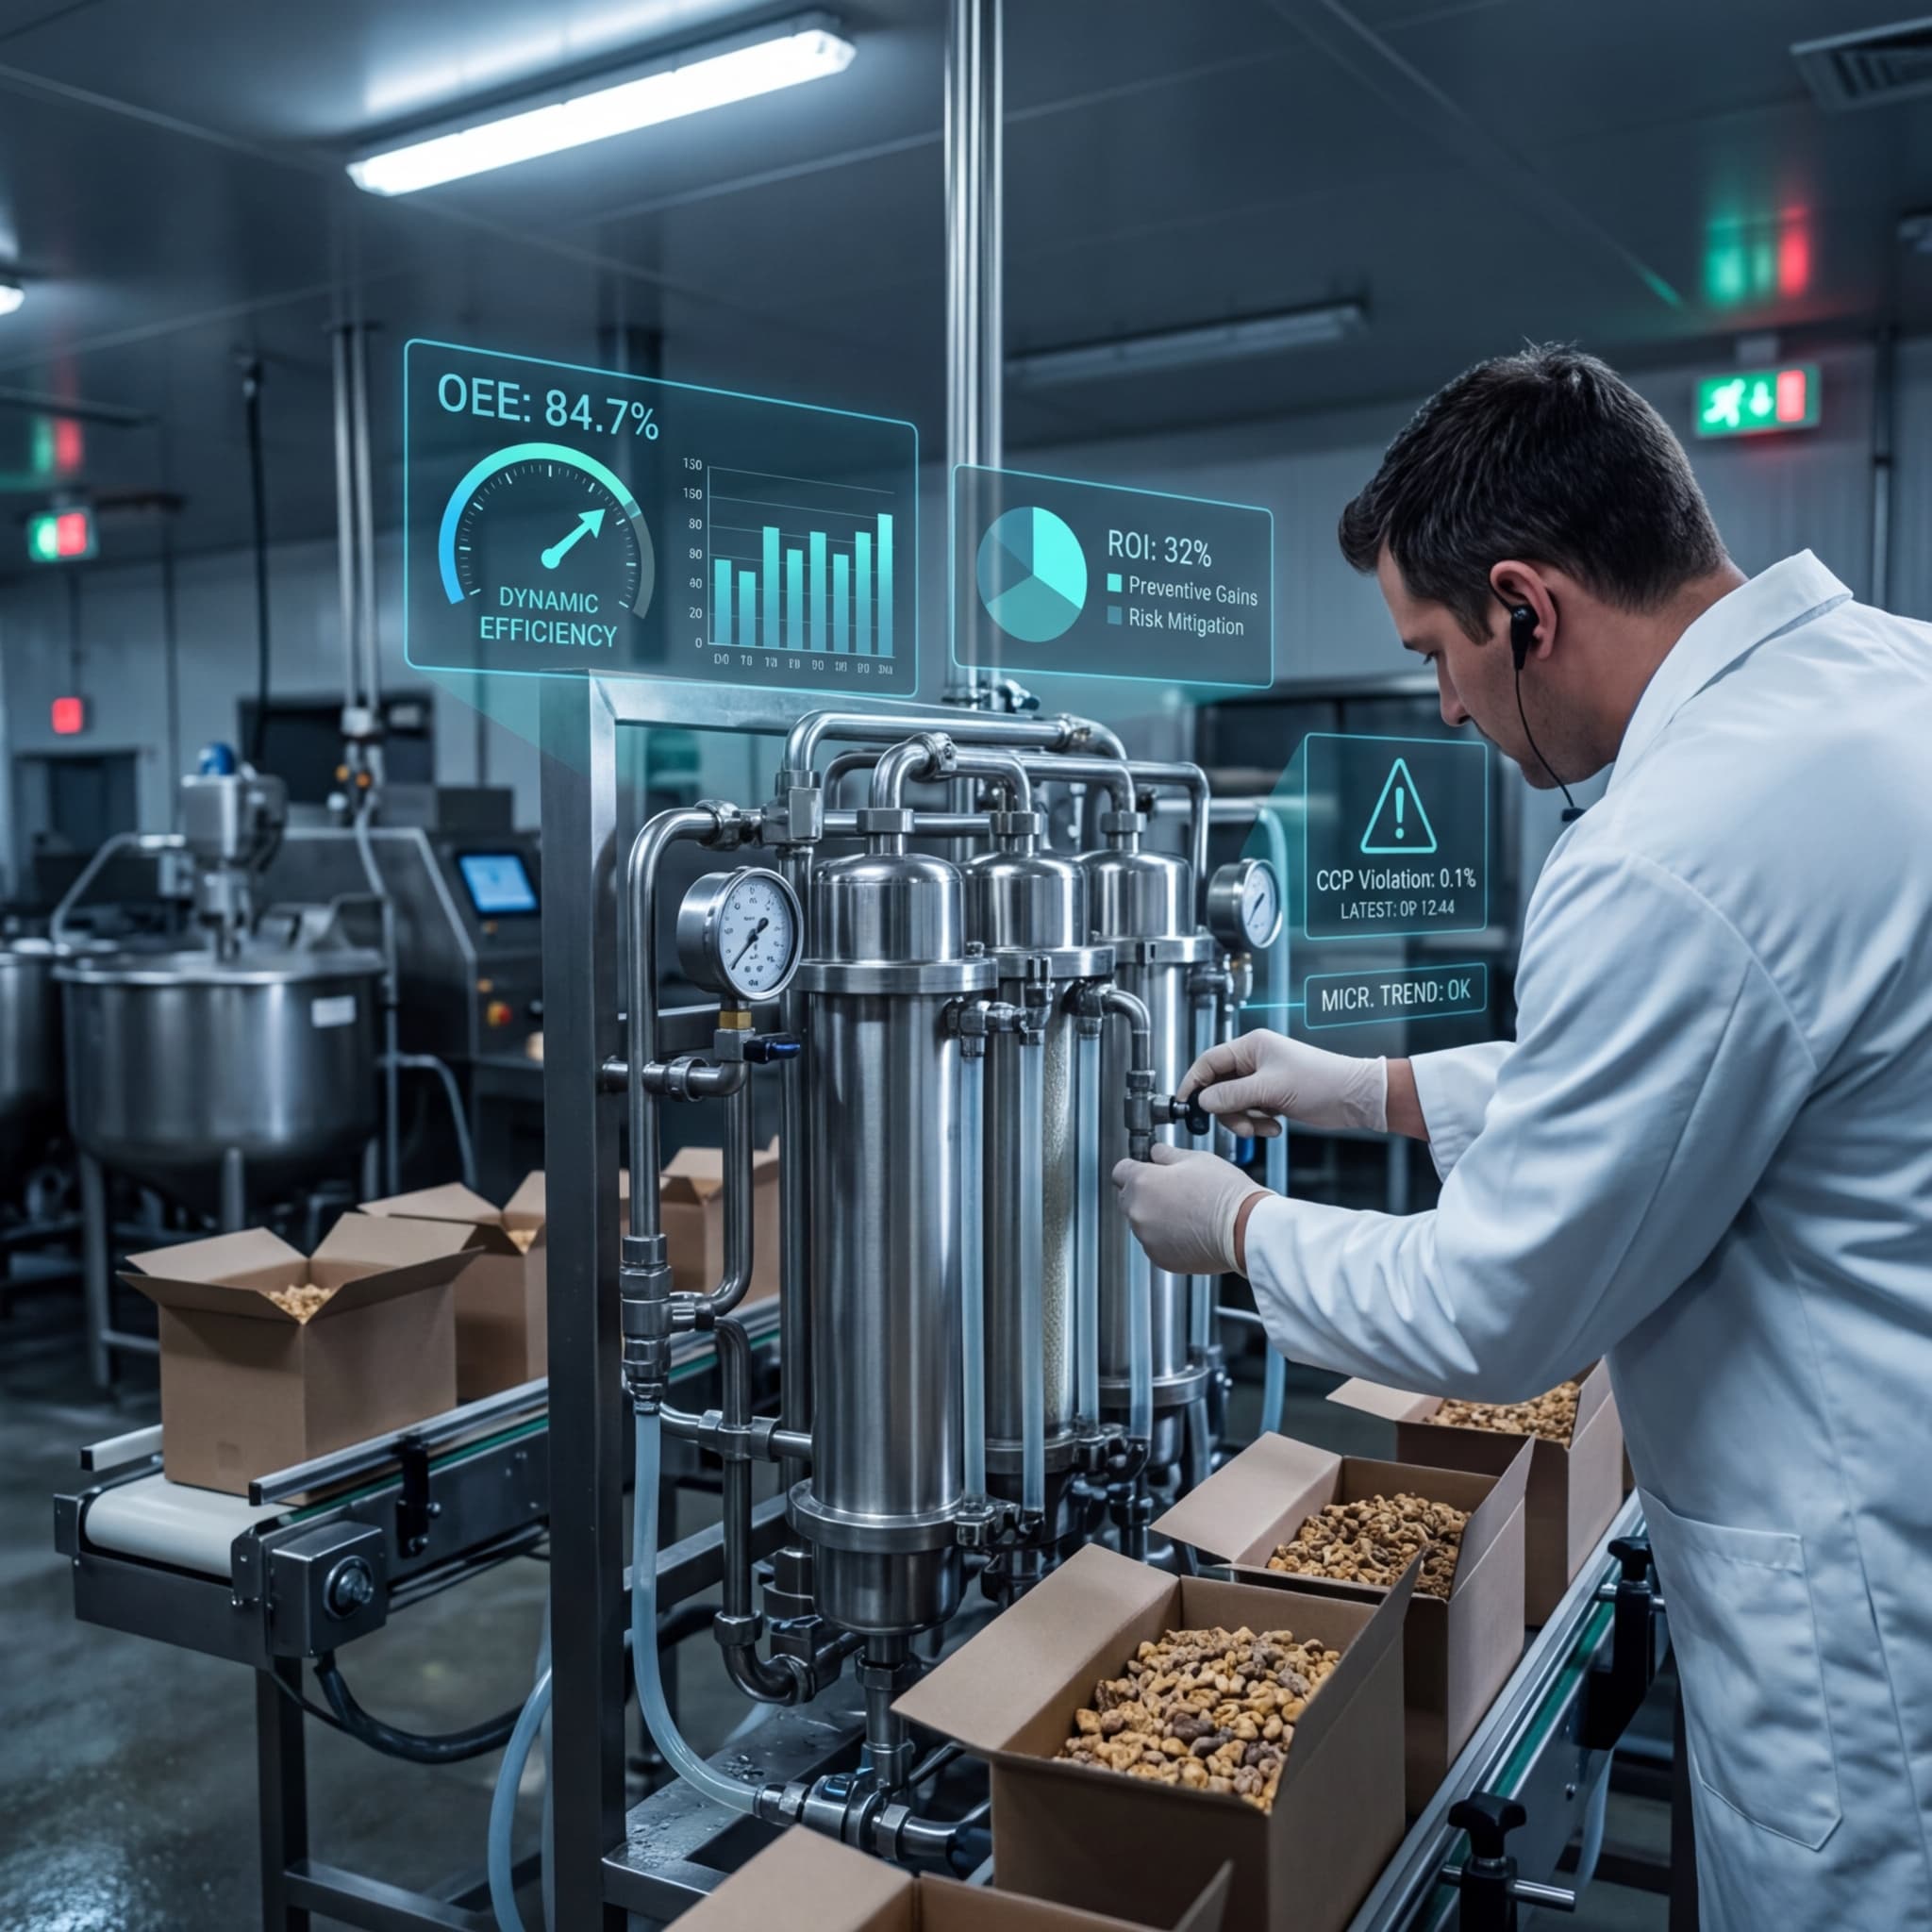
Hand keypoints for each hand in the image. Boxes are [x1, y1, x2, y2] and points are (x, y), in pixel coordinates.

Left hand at [1111, 1144, 1267, 1276]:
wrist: (1245, 1229)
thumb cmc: (1225, 1193)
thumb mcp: (1196, 1158)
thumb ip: (1167, 1154)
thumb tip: (1157, 1152)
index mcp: (1142, 1183)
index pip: (1120, 1171)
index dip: (1135, 1167)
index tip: (1146, 1169)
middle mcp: (1138, 1212)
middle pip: (1128, 1198)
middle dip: (1144, 1193)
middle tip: (1173, 1190)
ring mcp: (1147, 1238)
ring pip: (1143, 1223)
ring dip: (1156, 1217)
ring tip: (1187, 1211)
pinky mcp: (1160, 1259)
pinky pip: (1155, 1243)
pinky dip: (1166, 1238)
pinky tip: (1189, 1229)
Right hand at [1182, 1031, 1387, 1134]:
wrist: (1353, 1098)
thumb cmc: (1321, 1081)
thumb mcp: (1270, 1089)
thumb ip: (1232, 1095)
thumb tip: (1203, 1101)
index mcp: (1251, 1046)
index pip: (1209, 1061)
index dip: (1195, 1082)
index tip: (1186, 1104)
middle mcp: (1254, 1061)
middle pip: (1219, 1087)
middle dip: (1227, 1110)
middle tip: (1241, 1126)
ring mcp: (1263, 1079)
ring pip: (1234, 1103)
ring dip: (1244, 1120)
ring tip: (1263, 1127)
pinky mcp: (1272, 1096)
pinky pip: (1250, 1112)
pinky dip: (1258, 1123)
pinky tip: (1275, 1127)